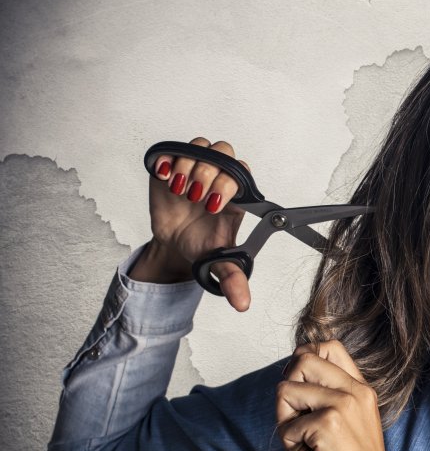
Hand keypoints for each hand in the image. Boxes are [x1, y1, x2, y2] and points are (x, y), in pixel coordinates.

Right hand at [129, 137, 250, 310]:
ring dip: (188, 165)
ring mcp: (195, 169)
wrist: (174, 245)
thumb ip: (232, 279)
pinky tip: (165, 176)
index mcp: (237, 196)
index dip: (228, 184)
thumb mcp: (217, 263)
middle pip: (223, 153)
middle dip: (208, 173)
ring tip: (180, 190)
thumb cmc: (201, 246)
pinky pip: (173, 149)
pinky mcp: (172, 166)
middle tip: (195, 196)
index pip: (242, 173)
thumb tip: (242, 304)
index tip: (213, 206)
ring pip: (200, 146)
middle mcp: (219, 177)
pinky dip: (168, 158)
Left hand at [277, 341, 400, 450]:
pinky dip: (288, 442)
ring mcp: (343, 406)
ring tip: (300, 439)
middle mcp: (355, 391)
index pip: (329, 346)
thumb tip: (295, 377)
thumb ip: (335, 397)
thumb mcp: (354, 423)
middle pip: (302, 359)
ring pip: (286, 389)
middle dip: (288, 386)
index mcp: (362, 388)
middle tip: (294, 415)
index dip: (304, 359)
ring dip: (284, 417)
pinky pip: (287, 425)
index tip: (300, 386)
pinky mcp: (329, 426)